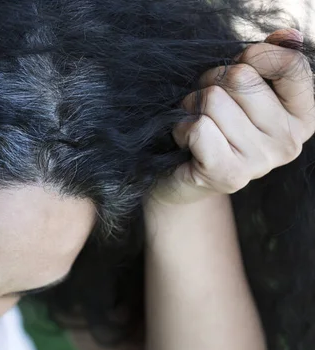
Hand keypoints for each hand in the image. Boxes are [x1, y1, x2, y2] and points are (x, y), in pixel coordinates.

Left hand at [151, 28, 314, 204]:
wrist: (186, 178)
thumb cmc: (215, 126)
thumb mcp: (243, 91)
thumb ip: (267, 60)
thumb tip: (284, 36)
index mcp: (302, 117)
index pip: (290, 64)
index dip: (252, 56)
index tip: (235, 73)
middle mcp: (289, 141)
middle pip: (240, 77)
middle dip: (211, 82)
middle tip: (206, 106)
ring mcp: (261, 161)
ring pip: (213, 100)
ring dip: (192, 106)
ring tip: (197, 125)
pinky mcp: (230, 175)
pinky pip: (197, 127)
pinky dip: (181, 128)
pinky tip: (187, 143)